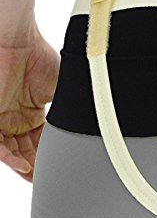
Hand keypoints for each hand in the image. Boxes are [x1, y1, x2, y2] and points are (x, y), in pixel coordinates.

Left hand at [0, 24, 59, 181]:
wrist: (16, 39)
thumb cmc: (39, 56)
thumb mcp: (62, 90)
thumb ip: (67, 110)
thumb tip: (87, 125)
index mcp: (32, 111)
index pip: (40, 141)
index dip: (47, 156)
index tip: (58, 168)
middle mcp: (14, 117)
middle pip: (24, 149)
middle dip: (35, 165)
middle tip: (47, 178)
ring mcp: (1, 117)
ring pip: (9, 150)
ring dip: (22, 164)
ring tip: (35, 176)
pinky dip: (8, 156)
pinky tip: (21, 164)